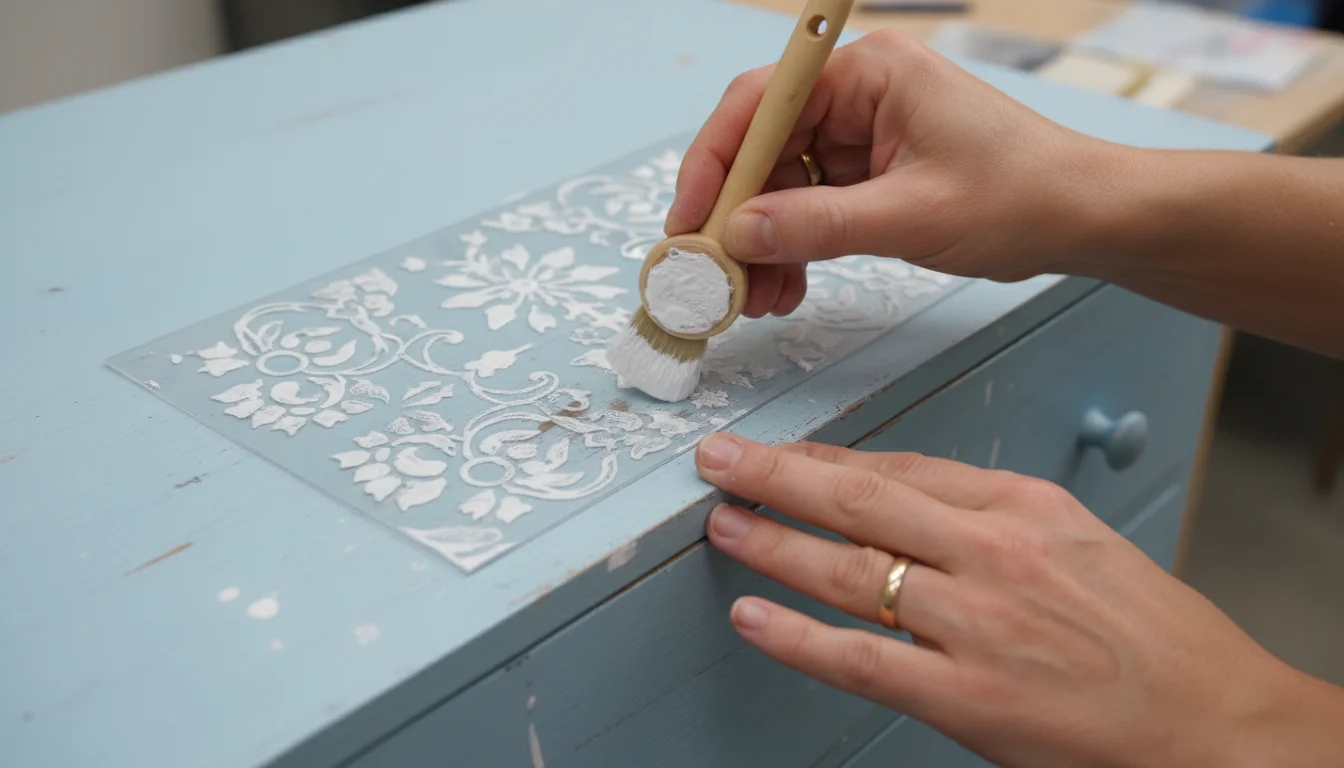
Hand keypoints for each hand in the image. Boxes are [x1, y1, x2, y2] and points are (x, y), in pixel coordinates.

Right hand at [666, 31, 1113, 316]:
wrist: (1081, 218)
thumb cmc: (1020, 195)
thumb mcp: (910, 216)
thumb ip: (816, 225)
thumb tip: (736, 235)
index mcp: (867, 75)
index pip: (761, 105)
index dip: (713, 165)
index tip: (689, 224)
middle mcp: (856, 95)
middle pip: (761, 148)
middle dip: (734, 217)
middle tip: (712, 277)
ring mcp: (861, 134)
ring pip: (778, 185)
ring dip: (760, 243)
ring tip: (753, 299)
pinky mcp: (868, 172)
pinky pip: (806, 207)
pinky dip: (790, 248)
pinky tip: (784, 288)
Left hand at [694, 433, 1341, 767]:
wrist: (1217, 725)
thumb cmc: (1159, 641)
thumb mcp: (1080, 544)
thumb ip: (995, 521)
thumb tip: (912, 507)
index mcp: (1027, 509)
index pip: (902, 469)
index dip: (827, 459)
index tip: (784, 451)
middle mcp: (996, 554)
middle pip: (861, 500)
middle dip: (778, 475)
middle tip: (722, 460)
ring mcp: (978, 625)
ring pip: (849, 569)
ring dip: (773, 542)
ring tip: (723, 525)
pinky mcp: (967, 697)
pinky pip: (859, 658)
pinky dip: (796, 636)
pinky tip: (754, 616)